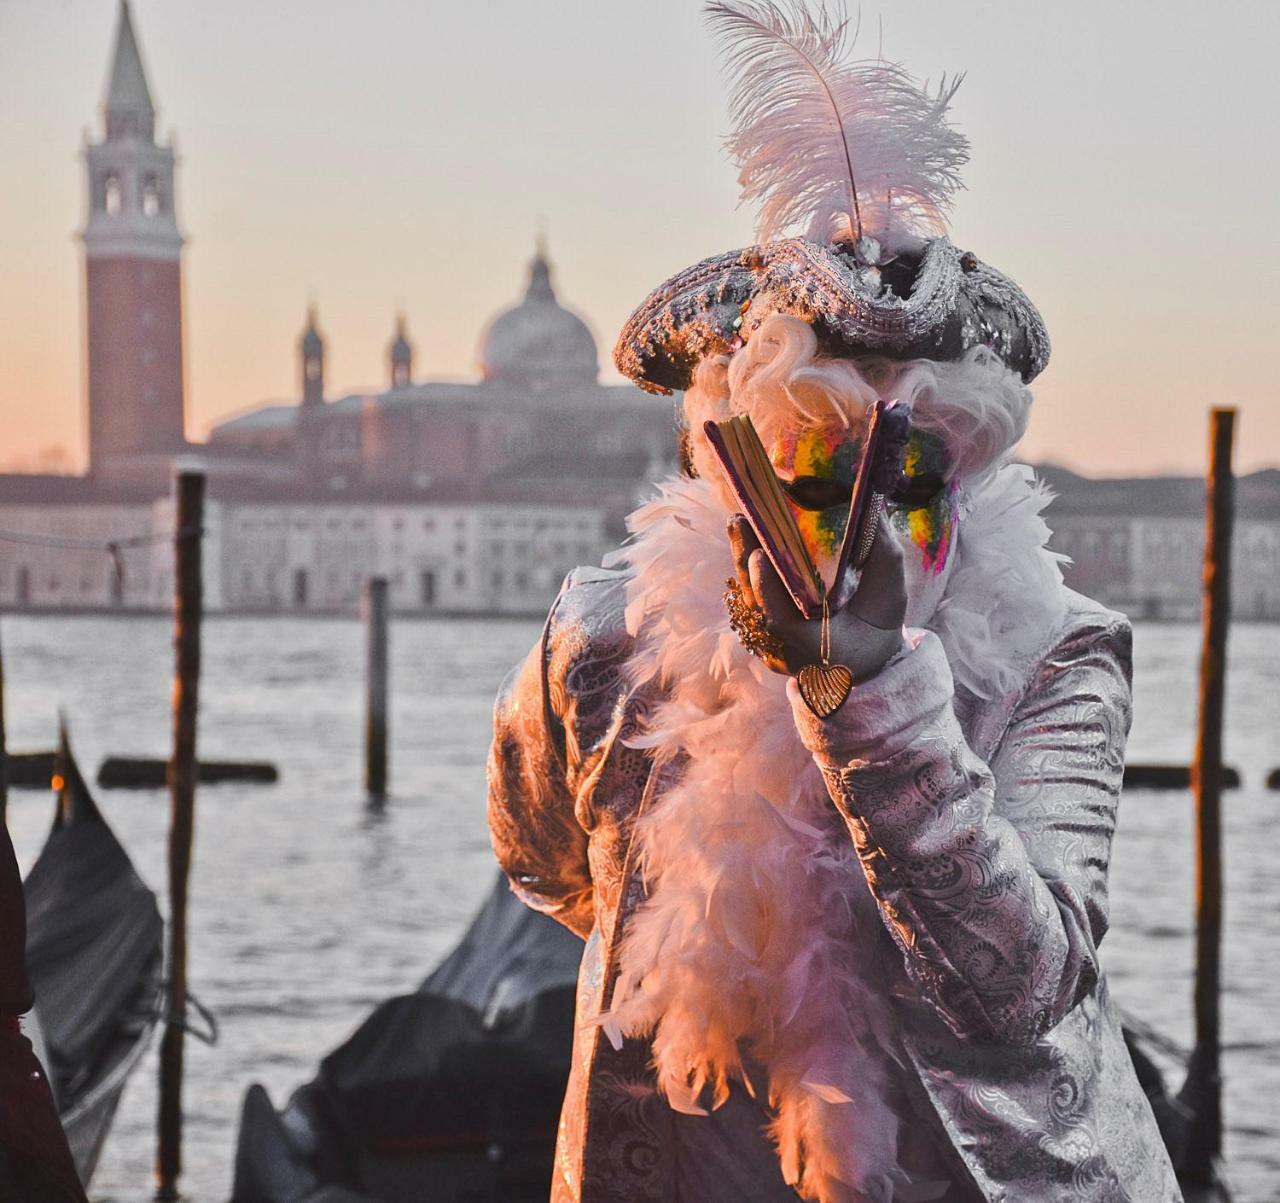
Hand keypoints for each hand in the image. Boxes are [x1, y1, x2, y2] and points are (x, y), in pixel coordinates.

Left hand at [727, 514, 907, 679]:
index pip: (781, 622)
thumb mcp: (891, 595)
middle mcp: (788, 652)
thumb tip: (875, 510)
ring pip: (748, 605)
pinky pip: (750, 606)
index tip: (759, 553)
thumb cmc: (879, 626)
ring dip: (742, 563)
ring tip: (739, 523)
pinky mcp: (765, 639)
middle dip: (745, 561)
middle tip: (740, 521)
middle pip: (756, 607)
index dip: (766, 589)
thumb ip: (884, 557)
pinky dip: (747, 575)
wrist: (868, 659)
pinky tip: (745, 545)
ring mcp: (772, 648)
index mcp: (820, 646)